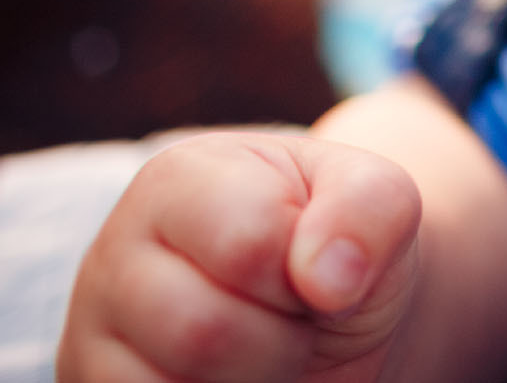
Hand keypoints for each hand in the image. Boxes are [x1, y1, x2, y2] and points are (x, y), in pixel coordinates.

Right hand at [57, 131, 421, 381]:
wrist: (326, 314)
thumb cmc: (342, 245)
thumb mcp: (378, 202)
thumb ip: (368, 209)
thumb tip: (330, 277)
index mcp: (182, 179)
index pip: (248, 242)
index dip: (310, 269)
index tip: (319, 263)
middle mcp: (115, 252)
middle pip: (202, 331)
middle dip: (283, 338)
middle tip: (297, 316)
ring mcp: (93, 332)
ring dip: (259, 378)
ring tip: (269, 346)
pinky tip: (241, 375)